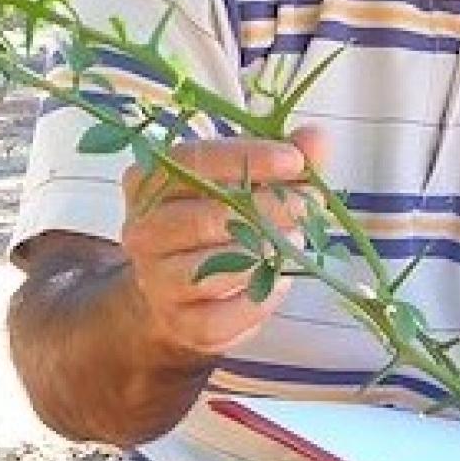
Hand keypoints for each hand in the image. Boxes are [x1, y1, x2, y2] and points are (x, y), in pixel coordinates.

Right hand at [117, 127, 327, 355]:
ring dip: (263, 255)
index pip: (192, 162)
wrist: (177, 294)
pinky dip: (259, 300)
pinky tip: (278, 281)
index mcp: (148, 183)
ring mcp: (156, 280)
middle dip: (267, 209)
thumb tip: (316, 138)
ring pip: (212, 270)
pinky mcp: (180, 323)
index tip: (295, 160)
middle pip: (204, 218)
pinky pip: (222, 315)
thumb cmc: (215, 223)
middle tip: (309, 203)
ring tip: (295, 240)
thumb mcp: (243, 181)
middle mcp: (143, 231)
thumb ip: (280, 157)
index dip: (248, 158)